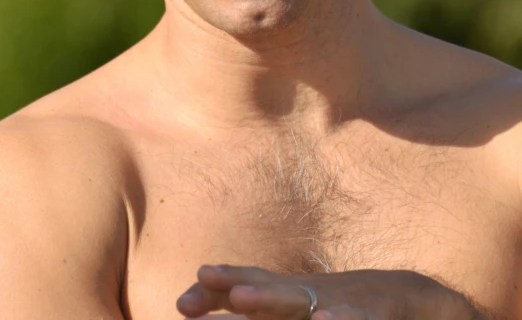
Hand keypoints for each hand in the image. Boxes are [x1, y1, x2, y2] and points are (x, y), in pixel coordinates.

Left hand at [176, 264, 485, 319]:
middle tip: (201, 280)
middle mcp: (309, 294)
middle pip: (266, 287)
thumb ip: (260, 310)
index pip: (249, 286)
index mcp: (292, 294)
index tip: (181, 304)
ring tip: (241, 299)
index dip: (217, 291)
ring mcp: (339, 302)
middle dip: (234, 285)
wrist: (411, 297)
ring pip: (300, 299)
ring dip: (270, 297)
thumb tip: (200, 306)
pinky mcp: (372, 316)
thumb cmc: (344, 308)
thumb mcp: (301, 308)